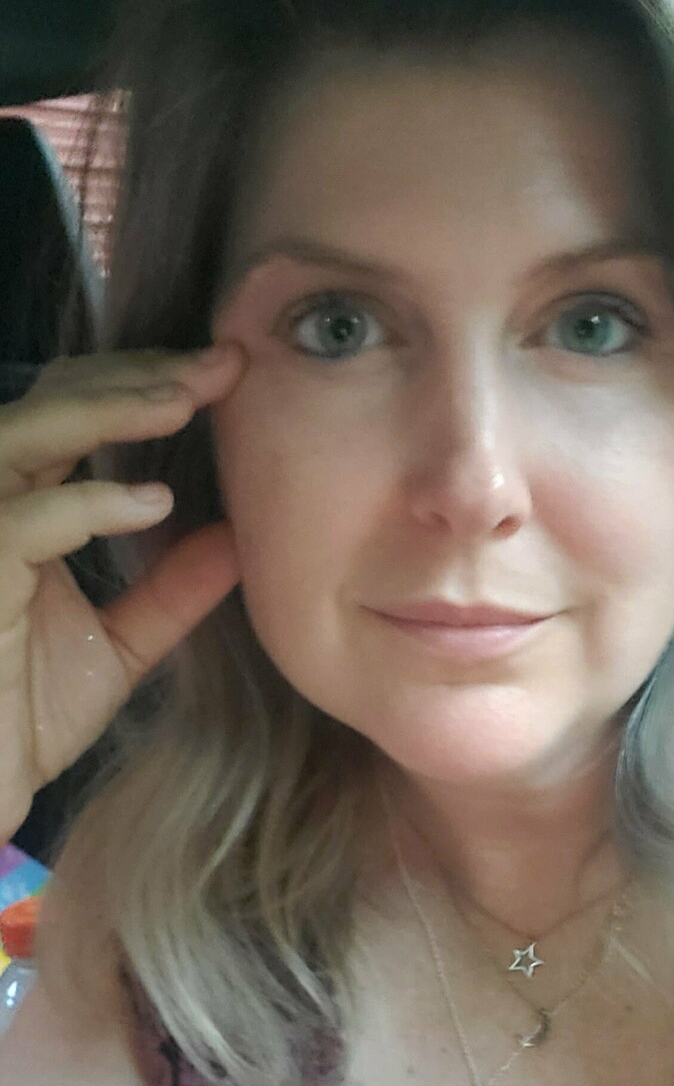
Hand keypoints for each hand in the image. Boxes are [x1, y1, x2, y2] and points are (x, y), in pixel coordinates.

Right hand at [0, 341, 247, 839]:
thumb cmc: (23, 722)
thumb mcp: (121, 648)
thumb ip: (171, 592)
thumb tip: (238, 539)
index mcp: (23, 509)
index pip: (75, 413)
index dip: (144, 383)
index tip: (225, 373)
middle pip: (53, 402)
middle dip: (138, 376)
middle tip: (219, 363)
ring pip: (28, 435)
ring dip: (108, 411)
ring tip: (185, 400)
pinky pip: (25, 517)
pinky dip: (87, 503)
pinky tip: (150, 502)